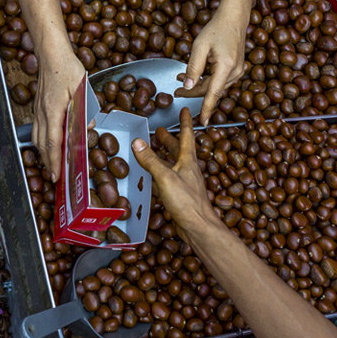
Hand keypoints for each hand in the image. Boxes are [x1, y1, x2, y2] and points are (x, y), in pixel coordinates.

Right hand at [32, 49, 85, 182]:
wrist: (52, 54)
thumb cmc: (67, 68)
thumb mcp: (82, 87)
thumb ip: (85, 108)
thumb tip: (88, 126)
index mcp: (53, 110)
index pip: (52, 141)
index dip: (54, 160)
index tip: (57, 174)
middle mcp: (42, 112)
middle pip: (42, 144)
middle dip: (48, 162)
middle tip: (55, 177)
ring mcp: (38, 110)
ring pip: (37, 138)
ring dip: (44, 153)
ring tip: (52, 164)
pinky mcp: (38, 106)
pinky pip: (37, 129)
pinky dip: (41, 141)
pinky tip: (49, 143)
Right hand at [132, 107, 214, 247]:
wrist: (199, 228)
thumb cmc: (187, 201)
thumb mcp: (165, 177)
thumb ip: (151, 160)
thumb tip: (138, 142)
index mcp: (188, 161)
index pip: (187, 136)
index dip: (185, 122)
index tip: (185, 109)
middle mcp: (188, 169)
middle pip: (178, 149)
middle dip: (169, 139)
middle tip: (161, 130)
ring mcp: (185, 183)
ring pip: (173, 164)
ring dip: (164, 155)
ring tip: (154, 150)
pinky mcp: (180, 196)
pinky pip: (168, 179)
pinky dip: (160, 173)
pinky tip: (153, 177)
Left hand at [174, 10, 246, 124]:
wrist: (234, 18)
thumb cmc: (216, 28)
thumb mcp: (200, 46)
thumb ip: (193, 67)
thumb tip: (188, 86)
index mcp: (226, 67)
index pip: (214, 94)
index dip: (207, 109)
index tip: (202, 122)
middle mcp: (235, 72)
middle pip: (212, 90)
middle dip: (193, 92)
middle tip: (176, 91)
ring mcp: (238, 71)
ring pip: (215, 86)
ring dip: (199, 85)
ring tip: (181, 79)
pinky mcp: (237, 69)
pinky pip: (220, 80)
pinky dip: (207, 80)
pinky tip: (195, 76)